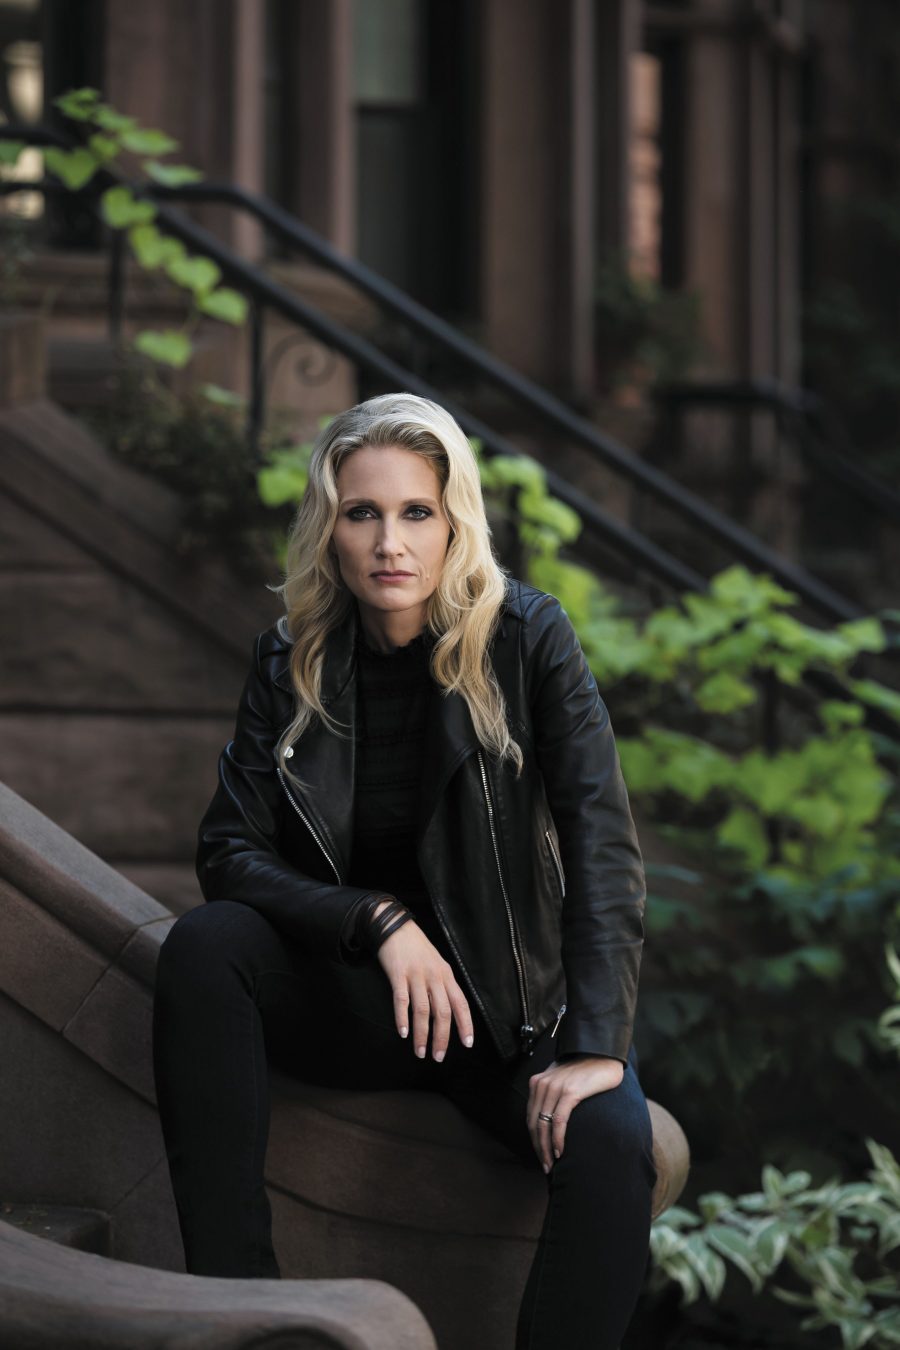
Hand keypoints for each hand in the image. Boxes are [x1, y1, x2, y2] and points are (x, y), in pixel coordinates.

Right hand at [375, 909, 473, 1061]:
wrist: (395, 927)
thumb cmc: (416, 948)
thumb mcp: (436, 964)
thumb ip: (442, 986)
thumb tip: (448, 1013)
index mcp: (446, 975)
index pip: (461, 1003)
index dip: (465, 1024)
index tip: (467, 1044)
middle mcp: (434, 976)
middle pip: (443, 1011)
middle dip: (442, 1037)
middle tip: (438, 1057)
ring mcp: (416, 975)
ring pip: (422, 1009)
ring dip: (422, 1034)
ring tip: (420, 1052)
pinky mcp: (398, 974)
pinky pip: (401, 999)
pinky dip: (402, 1018)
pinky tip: (403, 1032)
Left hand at [527, 1056, 624, 1171]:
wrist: (603, 1054)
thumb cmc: (585, 1070)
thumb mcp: (562, 1079)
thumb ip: (552, 1094)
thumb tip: (549, 1119)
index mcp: (538, 1082)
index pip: (531, 1117)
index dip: (534, 1139)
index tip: (541, 1155)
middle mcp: (542, 1084)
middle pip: (534, 1124)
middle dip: (538, 1148)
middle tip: (545, 1166)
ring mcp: (555, 1088)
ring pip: (544, 1125)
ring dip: (546, 1148)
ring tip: (551, 1164)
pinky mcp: (569, 1092)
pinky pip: (559, 1121)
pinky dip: (558, 1139)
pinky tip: (560, 1151)